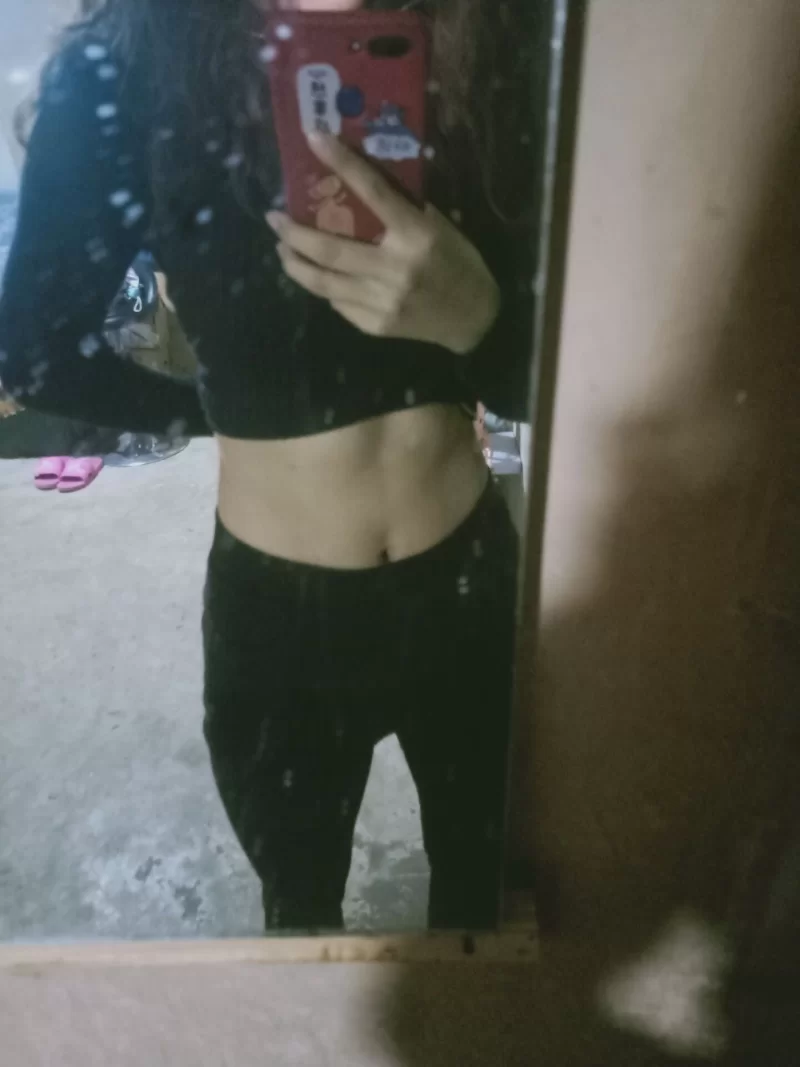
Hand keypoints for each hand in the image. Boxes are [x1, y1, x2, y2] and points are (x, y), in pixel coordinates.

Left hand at [266, 134, 500, 355]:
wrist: (473, 319)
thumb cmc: (459, 264)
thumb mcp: (440, 228)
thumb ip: (404, 211)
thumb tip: (361, 186)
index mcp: (415, 235)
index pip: (373, 192)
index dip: (341, 163)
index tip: (314, 138)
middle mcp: (394, 269)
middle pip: (329, 249)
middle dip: (294, 233)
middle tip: (275, 219)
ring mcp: (382, 301)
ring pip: (323, 282)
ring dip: (296, 264)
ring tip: (283, 250)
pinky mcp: (375, 325)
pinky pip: (338, 304)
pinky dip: (324, 288)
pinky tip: (317, 276)